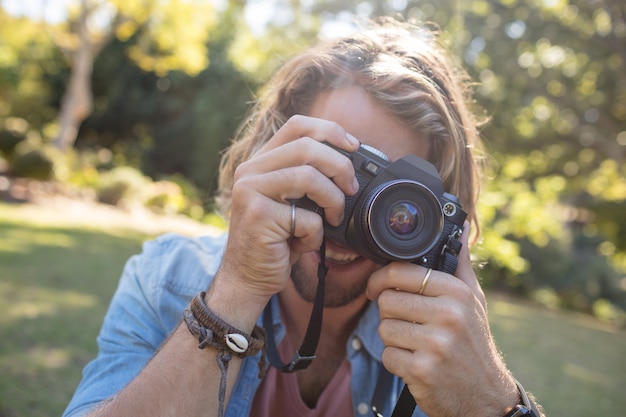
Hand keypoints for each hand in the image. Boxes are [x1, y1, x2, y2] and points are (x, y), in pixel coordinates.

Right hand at [215, 115, 360, 305]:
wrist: (247, 279)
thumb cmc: (276, 242)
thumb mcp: (292, 203)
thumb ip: (308, 178)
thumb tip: (350, 163)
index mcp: (259, 162)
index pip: (297, 126)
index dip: (330, 130)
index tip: (354, 146)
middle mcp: (250, 171)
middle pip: (308, 147)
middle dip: (340, 167)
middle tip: (351, 189)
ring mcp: (250, 191)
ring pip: (309, 177)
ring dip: (333, 201)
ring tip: (333, 218)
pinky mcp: (258, 216)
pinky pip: (306, 218)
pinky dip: (316, 235)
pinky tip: (305, 244)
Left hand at [367, 222, 518, 416]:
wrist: (487, 396)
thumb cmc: (474, 343)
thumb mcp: (474, 301)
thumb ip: (460, 264)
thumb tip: (462, 226)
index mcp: (456, 293)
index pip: (401, 272)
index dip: (380, 279)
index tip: (376, 287)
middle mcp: (448, 315)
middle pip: (387, 300)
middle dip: (391, 313)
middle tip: (407, 323)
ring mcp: (435, 344)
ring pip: (383, 328)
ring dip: (393, 339)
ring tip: (415, 344)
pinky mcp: (422, 370)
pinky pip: (387, 356)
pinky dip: (396, 362)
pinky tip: (416, 363)